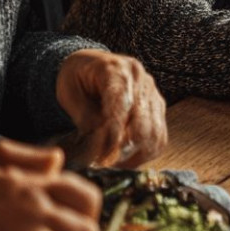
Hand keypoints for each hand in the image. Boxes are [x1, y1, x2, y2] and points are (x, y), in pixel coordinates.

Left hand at [56, 49, 166, 168]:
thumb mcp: (69, 93)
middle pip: (143, 121)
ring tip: (115, 164)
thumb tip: (100, 144)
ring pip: (155, 132)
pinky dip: (146, 153)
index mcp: (116, 69)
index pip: (122, 103)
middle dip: (124, 148)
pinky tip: (128, 159)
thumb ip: (85, 116)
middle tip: (105, 163)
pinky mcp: (158, 108)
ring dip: (136, 154)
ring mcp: (152, 94)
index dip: (114, 131)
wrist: (91, 66)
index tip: (102, 154)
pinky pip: (160, 136)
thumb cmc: (77, 79)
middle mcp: (141, 80)